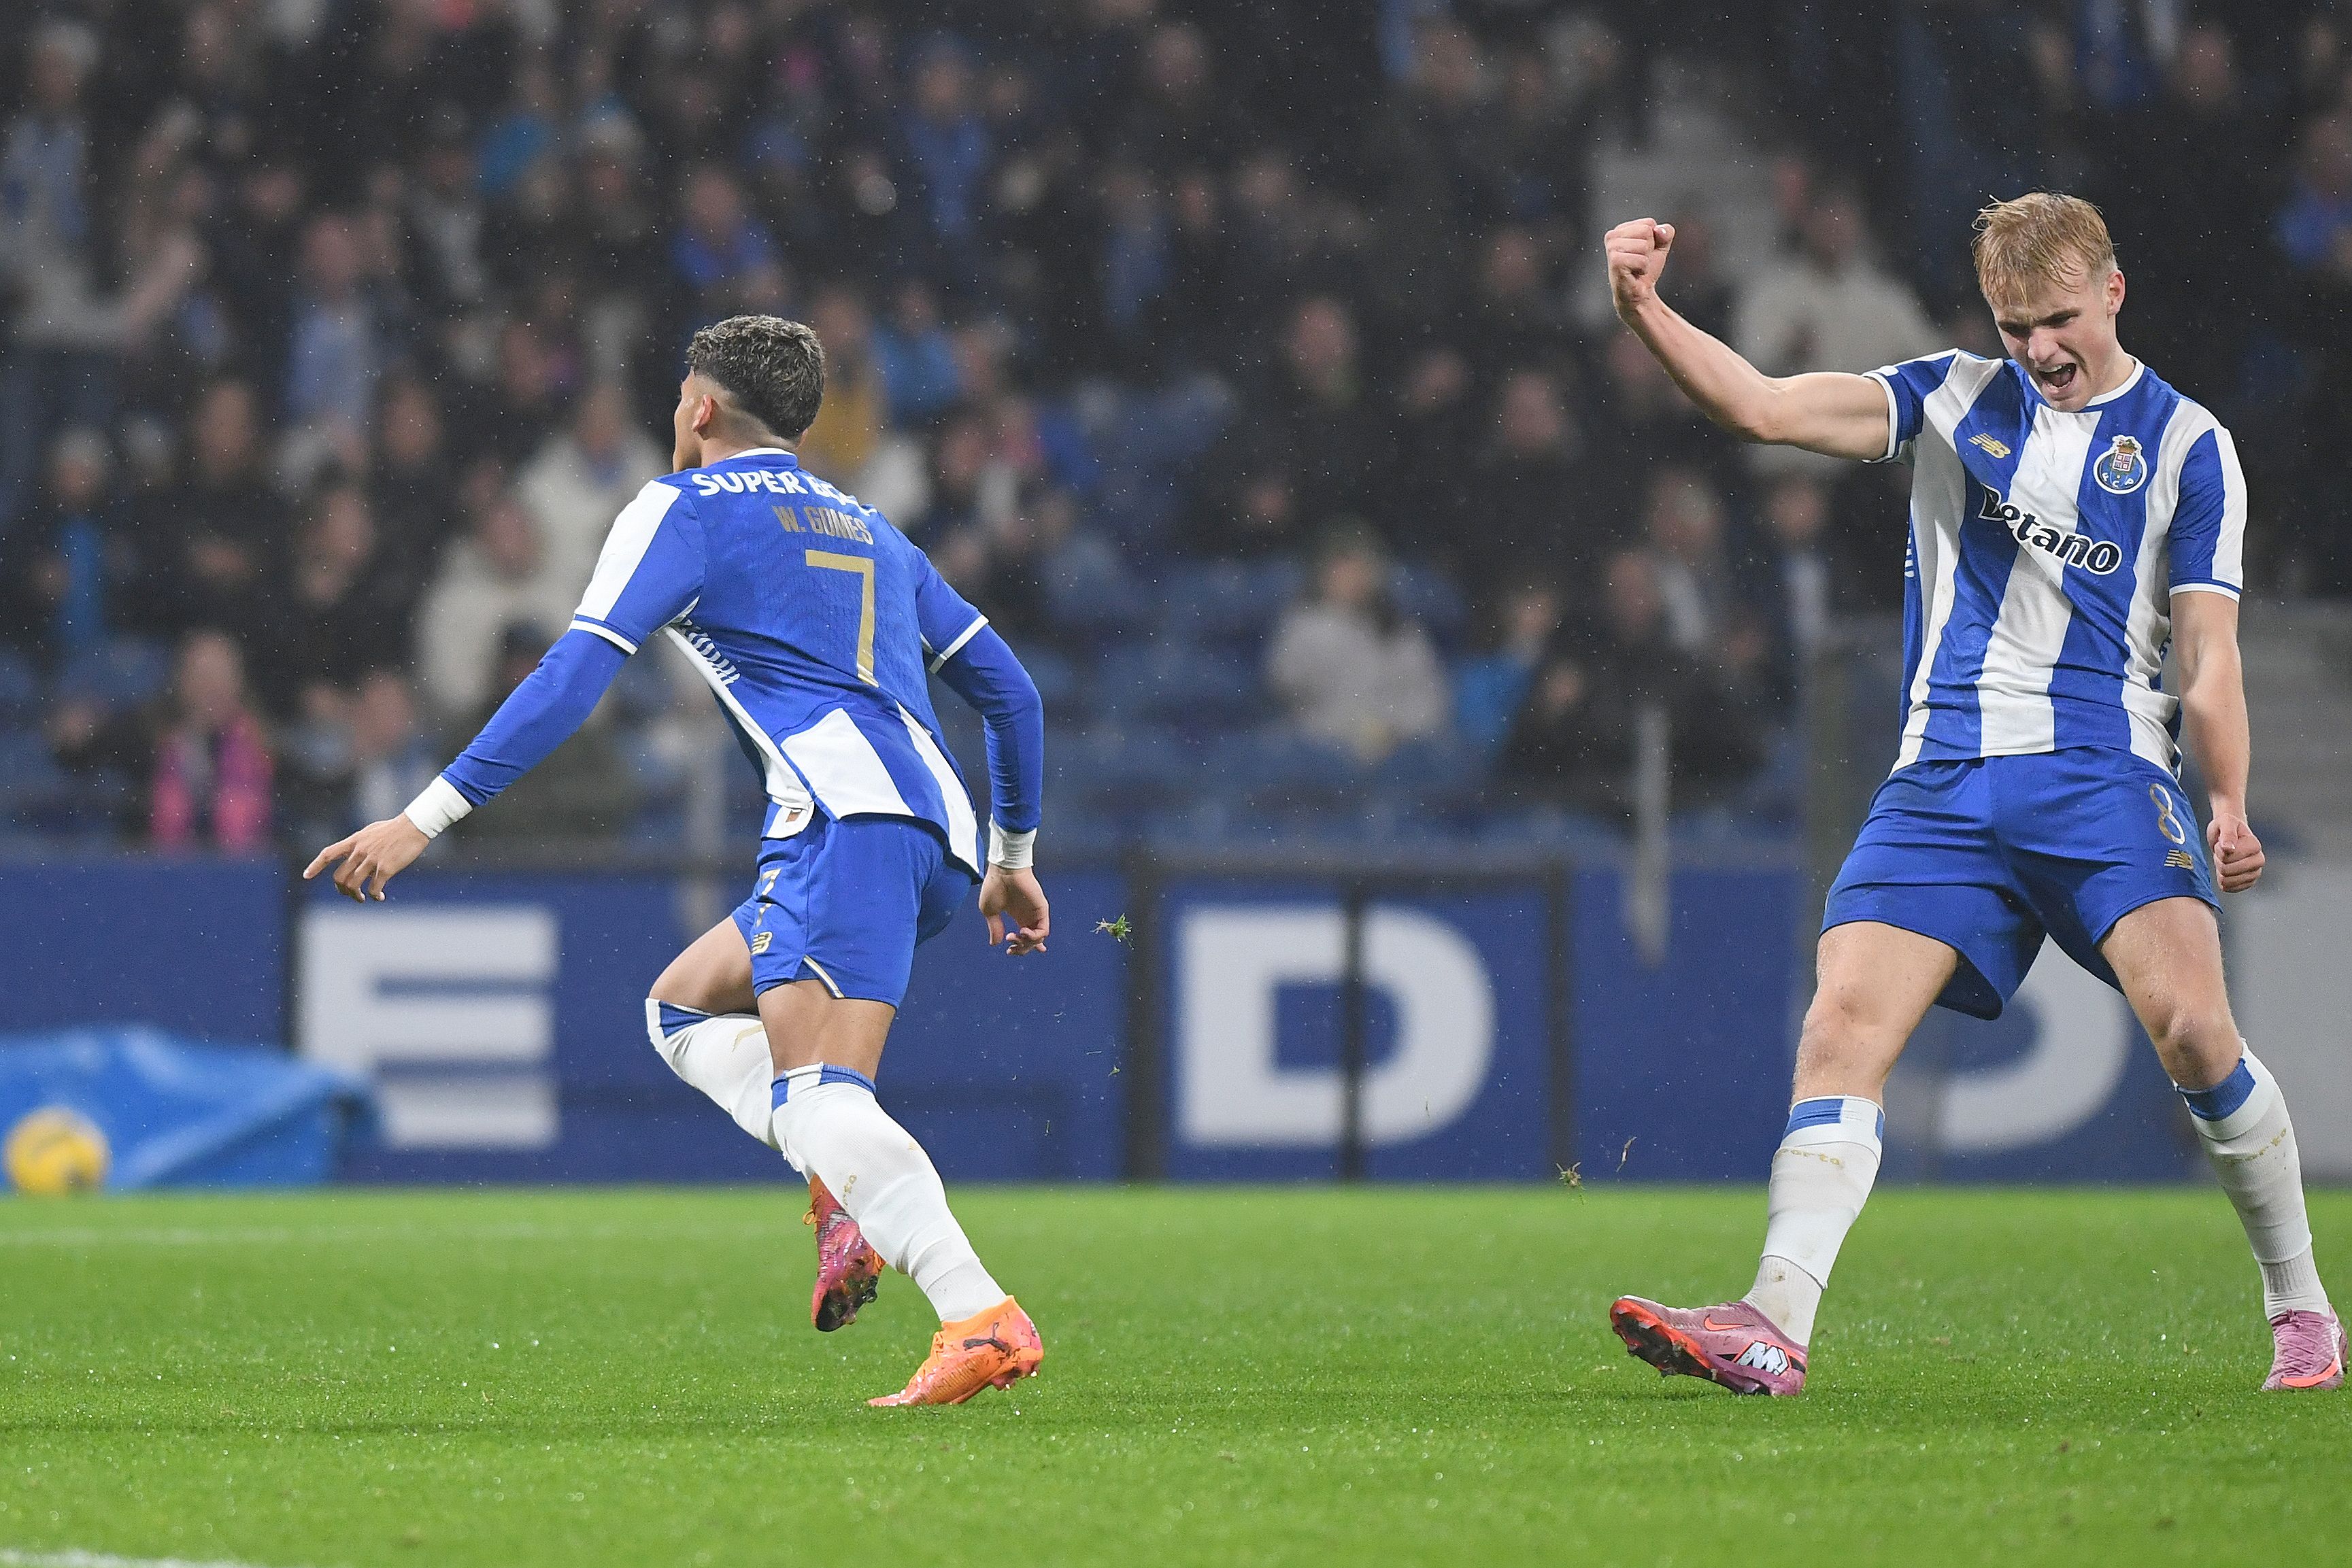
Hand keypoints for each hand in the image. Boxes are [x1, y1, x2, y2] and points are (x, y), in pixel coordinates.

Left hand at [304, 815, 429, 902]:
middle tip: (351, 894)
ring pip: (353, 885)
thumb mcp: (370, 832)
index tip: (306, 876)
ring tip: (364, 898)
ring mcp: (371, 860)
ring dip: (356, 896)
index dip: (315, 866)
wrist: (413, 826)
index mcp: (354, 841)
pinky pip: (374, 888)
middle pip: (339, 877)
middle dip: (342, 889)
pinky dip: (375, 896)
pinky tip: (380, 897)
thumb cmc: (394, 828)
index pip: (328, 854)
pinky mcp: (386, 868)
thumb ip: (360, 844)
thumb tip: (355, 855)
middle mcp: (359, 851)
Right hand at [979, 865, 1049, 954]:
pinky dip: (1034, 936)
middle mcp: (1028, 916)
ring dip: (1026, 944)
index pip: (1026, 937)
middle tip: (1010, 949)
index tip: (1008, 951)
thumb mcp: (989, 911)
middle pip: (1032, 942)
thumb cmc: (994, 886)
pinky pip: (1043, 930)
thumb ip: (994, 927)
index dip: (1020, 948)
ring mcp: (1036, 913)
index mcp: (1018, 916)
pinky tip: (1022, 931)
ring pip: (1039, 938)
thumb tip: (995, 944)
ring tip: (1015, 937)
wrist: (1003, 871)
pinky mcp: (1042, 909)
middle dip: (1021, 950)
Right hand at [1604, 217, 1675, 321]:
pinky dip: (1643, 269)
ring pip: (1644, 245)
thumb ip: (1666, 232)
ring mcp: (1612, 248)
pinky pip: (1642, 260)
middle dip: (1649, 248)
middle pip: (1646, 231)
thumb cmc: (1645, 269)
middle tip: (1639, 261)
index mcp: (1621, 229)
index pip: (1649, 223)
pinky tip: (1634, 273)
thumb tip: (1659, 230)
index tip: (1643, 252)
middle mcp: (1612, 236)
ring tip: (1636, 267)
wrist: (1639, 293)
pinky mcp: (1615, 261)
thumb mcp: (1660, 246)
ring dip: (1646, 260)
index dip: (1654, 240)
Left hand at [2207, 808, 2264, 893]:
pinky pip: (2230, 888)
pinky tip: (2226, 870)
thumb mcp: (2225, 823)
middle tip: (2222, 852)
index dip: (2219, 850)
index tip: (2222, 843)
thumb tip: (2229, 848)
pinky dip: (2223, 880)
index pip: (2229, 856)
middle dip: (2219, 861)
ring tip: (2225, 859)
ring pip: (2227, 881)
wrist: (2227, 835)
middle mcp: (2259, 860)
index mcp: (2255, 845)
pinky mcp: (2248, 883)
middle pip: (2227, 870)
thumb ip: (2227, 833)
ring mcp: (2255, 873)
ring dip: (2220, 870)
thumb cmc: (2226, 827)